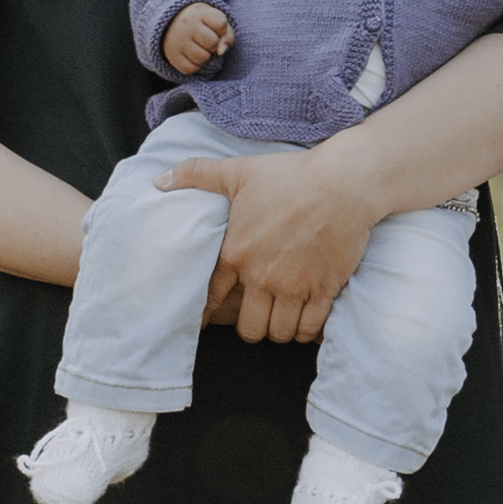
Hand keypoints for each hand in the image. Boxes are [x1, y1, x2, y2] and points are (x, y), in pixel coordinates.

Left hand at [149, 135, 379, 343]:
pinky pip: (310, 329)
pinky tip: (307, 321)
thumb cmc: (291, 175)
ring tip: (283, 318)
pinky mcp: (325, 289)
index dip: (206, 315)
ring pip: (279, 333)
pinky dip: (307, 331)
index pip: (211, 298)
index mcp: (236, 252)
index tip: (205, 324)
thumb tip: (159, 179)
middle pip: (249, 329)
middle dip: (253, 326)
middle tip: (260, 315)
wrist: (343, 182)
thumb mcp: (238, 170)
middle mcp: (262, 276)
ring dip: (280, 329)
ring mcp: (295, 286)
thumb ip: (196, 173)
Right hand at [161, 2, 235, 75]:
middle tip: (207, 41)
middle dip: (214, 44)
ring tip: (200, 49)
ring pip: (202, 58)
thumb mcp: (216, 22)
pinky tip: (192, 56)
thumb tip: (220, 52)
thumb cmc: (202, 24)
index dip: (222, 29)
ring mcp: (178, 42)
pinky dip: (195, 66)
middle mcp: (187, 26)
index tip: (214, 27)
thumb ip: (227, 36)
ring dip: (205, 57)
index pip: (220, 24)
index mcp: (200, 14)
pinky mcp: (173, 56)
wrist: (171, 24)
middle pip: (212, 42)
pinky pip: (191, 69)